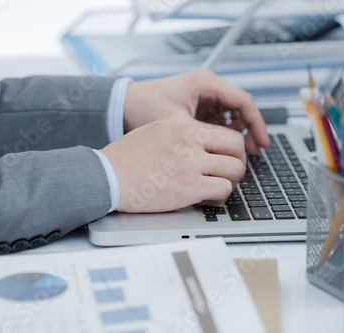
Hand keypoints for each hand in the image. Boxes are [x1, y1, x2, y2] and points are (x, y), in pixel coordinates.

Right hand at [101, 110, 245, 212]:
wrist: (106, 176)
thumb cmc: (125, 157)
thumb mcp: (154, 129)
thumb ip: (179, 130)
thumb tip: (200, 142)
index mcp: (181, 121)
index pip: (222, 131)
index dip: (229, 148)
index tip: (225, 158)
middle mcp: (190, 137)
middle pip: (236, 145)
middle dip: (237, 161)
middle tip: (228, 172)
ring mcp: (191, 161)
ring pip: (235, 168)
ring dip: (231, 181)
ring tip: (217, 188)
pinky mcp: (189, 185)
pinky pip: (223, 189)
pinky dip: (220, 197)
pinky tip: (206, 199)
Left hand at [123, 69, 269, 154]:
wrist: (121, 106)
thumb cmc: (143, 107)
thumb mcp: (177, 124)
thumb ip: (204, 135)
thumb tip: (227, 153)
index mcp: (206, 82)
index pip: (244, 101)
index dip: (257, 124)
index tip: (262, 143)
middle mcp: (207, 86)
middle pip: (241, 108)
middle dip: (248, 131)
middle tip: (252, 153)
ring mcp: (203, 96)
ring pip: (231, 115)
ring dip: (236, 134)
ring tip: (235, 154)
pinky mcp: (197, 106)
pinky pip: (218, 119)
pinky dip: (222, 134)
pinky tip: (219, 150)